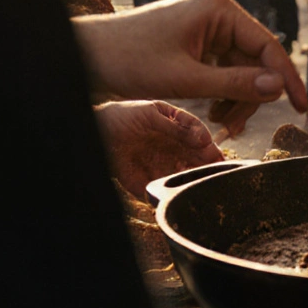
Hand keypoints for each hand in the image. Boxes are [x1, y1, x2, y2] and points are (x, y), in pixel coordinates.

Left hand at [74, 0, 306, 135]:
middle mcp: (218, 13)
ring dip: (236, 98)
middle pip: (256, 60)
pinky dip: (223, 93)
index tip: (302, 107)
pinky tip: (212, 112)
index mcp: (219, 9)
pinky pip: (224, 70)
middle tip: (234, 127)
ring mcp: (207, 28)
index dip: (286, 78)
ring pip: (241, 69)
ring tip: (218, 124)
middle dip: (251, 95)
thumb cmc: (127, 60)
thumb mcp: (185, 78)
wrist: (83, 57)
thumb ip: (235, 84)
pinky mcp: (196, 42)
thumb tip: (278, 88)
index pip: (268, 45)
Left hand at [95, 100, 223, 198]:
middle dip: (207, 165)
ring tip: (192, 179)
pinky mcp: (147, 181)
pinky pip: (163, 190)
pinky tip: (173, 191)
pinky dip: (170, 193)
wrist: (95, 132)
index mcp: (177, 128)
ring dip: (191, 179)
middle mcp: (173, 147)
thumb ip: (176, 127)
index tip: (212, 151)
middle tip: (212, 170)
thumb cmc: (122, 116)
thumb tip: (204, 139)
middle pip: (197, 159)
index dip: (207, 144)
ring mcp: (162, 165)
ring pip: (185, 176)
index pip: (199, 137)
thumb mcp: (150, 114)